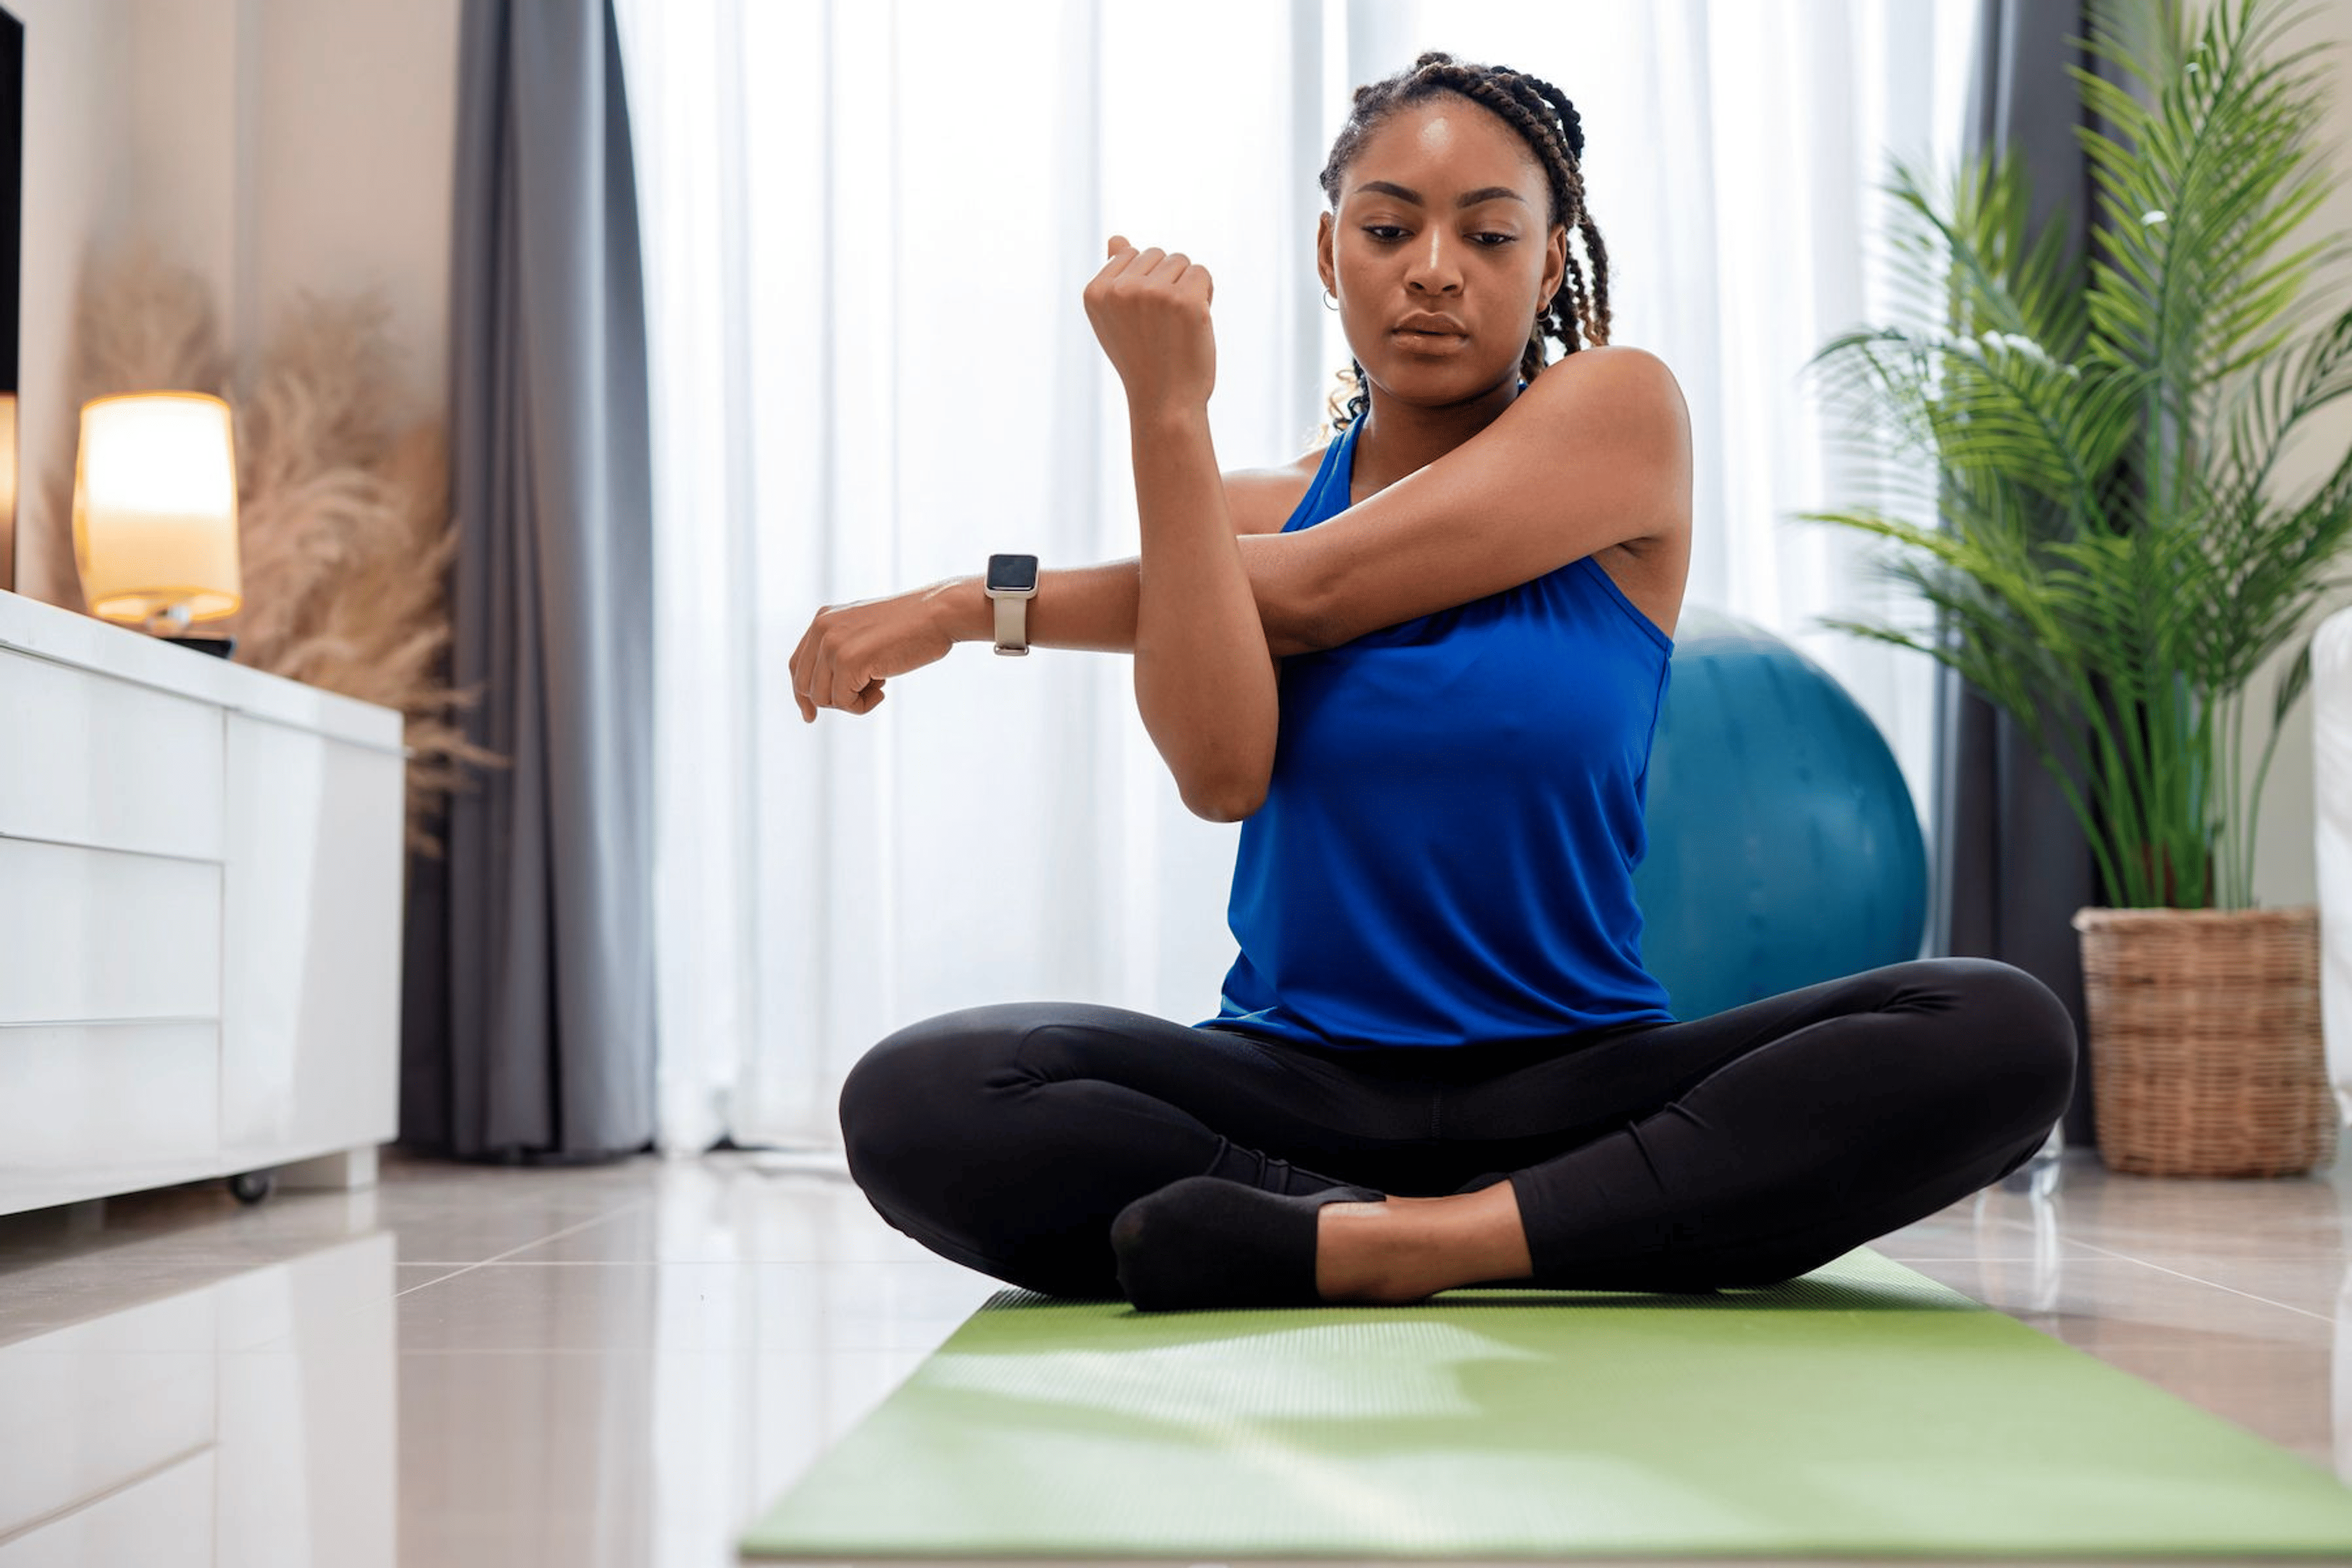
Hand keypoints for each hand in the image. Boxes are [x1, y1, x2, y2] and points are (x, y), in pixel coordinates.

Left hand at [787, 586, 956, 722]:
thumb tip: (827, 689)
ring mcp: (832, 644)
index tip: (810, 715)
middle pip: (805, 686)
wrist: (937, 614)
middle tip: (865, 695)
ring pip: (822, 698)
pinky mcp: (848, 661)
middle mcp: (821, 629)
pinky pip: (844, 702)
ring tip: (878, 685)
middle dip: (832, 701)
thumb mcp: (865, 632)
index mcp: (823, 620)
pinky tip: (883, 688)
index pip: (797, 665)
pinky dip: (863, 705)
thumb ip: (842, 650)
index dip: (801, 694)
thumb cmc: (912, 626)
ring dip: (851, 702)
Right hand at [1081, 234, 1214, 409]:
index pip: (1130, 254)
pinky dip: (1206, 294)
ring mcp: (1152, 293)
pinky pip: (1202, 273)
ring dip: (1187, 288)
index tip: (1143, 318)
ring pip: (1181, 262)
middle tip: (1163, 324)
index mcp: (1095, 291)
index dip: (1146, 282)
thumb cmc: (1143, 359)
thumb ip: (1116, 277)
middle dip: (1167, 281)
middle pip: (1157, 254)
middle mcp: (1119, 289)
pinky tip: (1195, 321)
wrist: (1165, 403)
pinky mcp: (1184, 300)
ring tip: (1178, 323)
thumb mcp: (1118, 318)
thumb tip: (1117, 238)